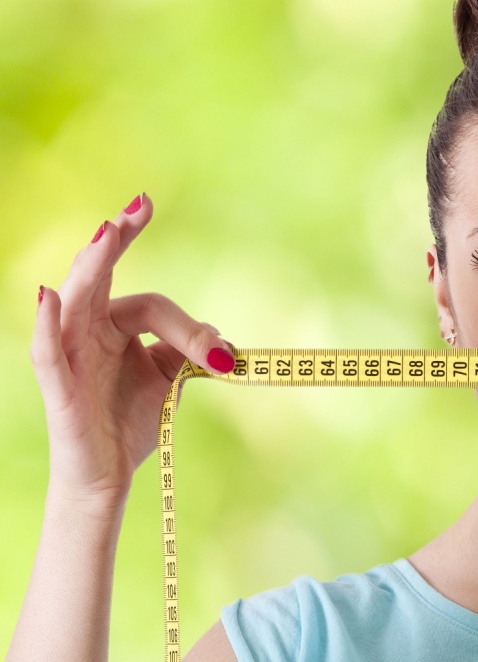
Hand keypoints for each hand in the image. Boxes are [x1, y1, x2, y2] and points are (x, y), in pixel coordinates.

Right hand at [30, 193, 234, 510]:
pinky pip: (48, 351)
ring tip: (108, 234)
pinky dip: (48, 324)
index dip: (188, 328)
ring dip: (92, 265)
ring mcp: (69, 356)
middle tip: (140, 205)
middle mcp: (86, 331)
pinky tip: (49, 296)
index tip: (222, 352)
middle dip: (119, 240)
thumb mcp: (171, 378)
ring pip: (77, 300)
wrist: (110, 476)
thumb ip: (193, 351)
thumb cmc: (131, 420)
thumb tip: (224, 338)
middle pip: (101, 277)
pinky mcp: (58, 387)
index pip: (150, 305)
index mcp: (113, 325)